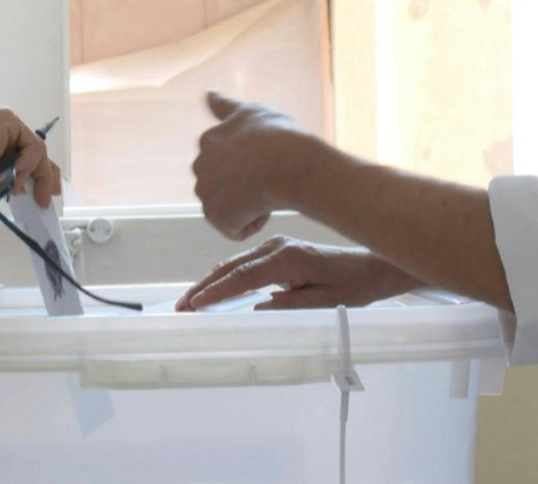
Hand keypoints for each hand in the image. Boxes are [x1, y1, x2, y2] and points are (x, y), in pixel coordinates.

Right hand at [0, 108, 61, 207]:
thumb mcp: (1, 185)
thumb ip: (18, 182)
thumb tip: (37, 191)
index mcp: (2, 143)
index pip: (33, 156)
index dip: (46, 175)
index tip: (52, 193)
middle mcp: (6, 130)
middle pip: (39, 152)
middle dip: (47, 176)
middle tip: (47, 197)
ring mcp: (8, 123)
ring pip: (37, 151)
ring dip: (30, 174)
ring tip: (14, 187)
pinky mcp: (7, 120)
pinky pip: (32, 144)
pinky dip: (27, 162)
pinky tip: (14, 172)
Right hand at [175, 236, 421, 311]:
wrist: (372, 267)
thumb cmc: (353, 287)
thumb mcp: (325, 302)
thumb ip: (291, 305)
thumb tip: (255, 307)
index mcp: (287, 259)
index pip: (243, 276)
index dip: (216, 291)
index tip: (195, 304)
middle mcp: (276, 248)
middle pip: (231, 268)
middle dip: (203, 287)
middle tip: (181, 306)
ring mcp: (274, 246)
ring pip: (233, 264)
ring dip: (210, 282)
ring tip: (189, 300)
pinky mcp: (276, 250)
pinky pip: (243, 263)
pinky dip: (224, 275)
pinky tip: (210, 285)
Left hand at [193, 92, 328, 240]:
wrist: (288, 164)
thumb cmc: (279, 137)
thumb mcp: (253, 111)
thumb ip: (226, 106)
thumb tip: (208, 93)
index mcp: (208, 140)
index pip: (226, 160)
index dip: (250, 163)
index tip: (264, 160)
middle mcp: (200, 165)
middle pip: (224, 186)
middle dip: (244, 187)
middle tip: (268, 178)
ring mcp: (205, 190)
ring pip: (229, 207)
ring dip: (248, 206)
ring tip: (267, 192)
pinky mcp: (214, 214)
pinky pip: (234, 228)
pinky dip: (249, 224)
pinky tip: (263, 207)